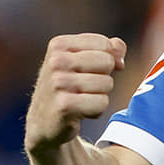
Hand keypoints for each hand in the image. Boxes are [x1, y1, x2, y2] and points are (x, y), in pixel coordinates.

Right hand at [24, 34, 126, 153]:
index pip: (104, 44)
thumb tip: (119, 53)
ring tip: (80, 99)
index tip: (91, 70)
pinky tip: (80, 111)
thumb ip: (107, 48)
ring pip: (107, 83)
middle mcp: (56, 61)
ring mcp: (58, 83)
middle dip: (103, 77)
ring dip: (100, 95)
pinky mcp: (65, 105)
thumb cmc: (68, 86)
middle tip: (84, 87)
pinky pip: (102, 103)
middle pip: (108, 62)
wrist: (44, 121)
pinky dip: (96, 110)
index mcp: (59, 44)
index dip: (107, 58)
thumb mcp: (82, 60)